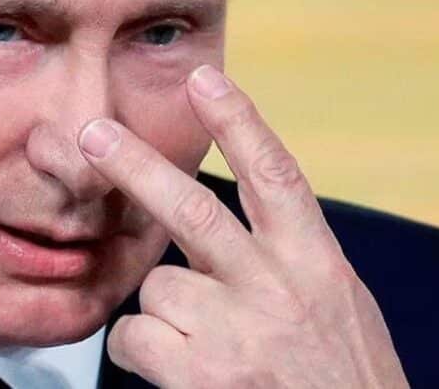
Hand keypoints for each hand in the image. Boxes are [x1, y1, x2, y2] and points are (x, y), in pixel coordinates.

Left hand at [78, 66, 407, 387]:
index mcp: (316, 264)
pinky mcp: (200, 373)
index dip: (239, 121)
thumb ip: (288, 259)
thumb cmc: (344, 379)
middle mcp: (275, 288)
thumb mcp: (335, 304)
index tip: (205, 79)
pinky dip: (142, 348)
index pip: (276, 176)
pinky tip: (177, 368)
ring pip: (158, 287)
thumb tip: (236, 221)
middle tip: (94, 133)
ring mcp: (236, 330)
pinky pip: (134, 336)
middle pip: (195, 209)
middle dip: (138, 166)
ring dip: (165, 309)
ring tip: (202, 341)